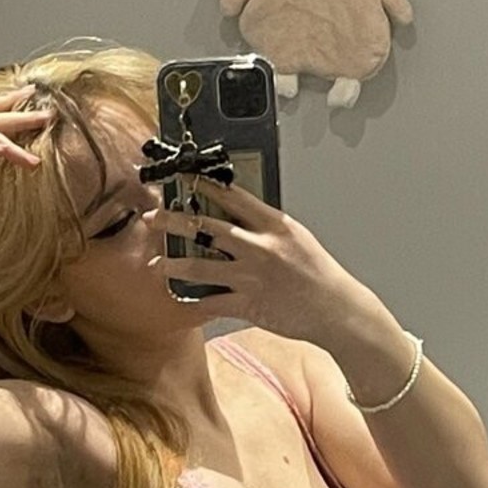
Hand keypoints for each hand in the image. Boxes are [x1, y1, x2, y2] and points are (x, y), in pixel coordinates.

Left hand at [144, 180, 382, 344]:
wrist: (335, 309)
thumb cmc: (318, 274)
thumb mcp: (297, 239)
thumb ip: (267, 228)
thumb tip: (239, 218)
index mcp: (275, 224)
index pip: (233, 198)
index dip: (204, 186)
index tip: (183, 178)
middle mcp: (260, 247)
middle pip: (208, 228)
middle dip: (175, 221)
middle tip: (152, 217)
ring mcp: (252, 276)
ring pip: (201, 267)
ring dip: (174, 264)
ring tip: (154, 264)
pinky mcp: (248, 304)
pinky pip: (212, 303)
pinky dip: (193, 305)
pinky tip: (178, 303)